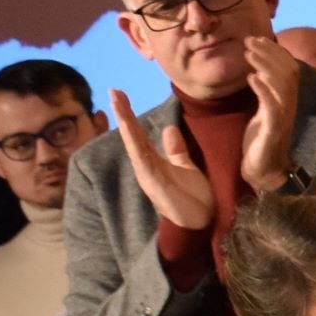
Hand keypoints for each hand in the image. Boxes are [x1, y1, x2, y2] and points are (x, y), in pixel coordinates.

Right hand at [111, 89, 214, 230]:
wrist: (202, 224)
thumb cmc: (195, 199)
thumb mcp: (186, 168)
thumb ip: (176, 150)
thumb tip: (168, 128)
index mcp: (154, 162)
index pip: (139, 134)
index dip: (129, 115)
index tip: (121, 95)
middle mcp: (146, 167)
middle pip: (131, 136)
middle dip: (123, 113)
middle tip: (114, 90)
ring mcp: (148, 175)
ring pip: (133, 144)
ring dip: (126, 123)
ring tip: (118, 102)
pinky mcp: (154, 184)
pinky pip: (143, 160)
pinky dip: (135, 145)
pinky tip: (129, 130)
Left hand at [240, 36, 302, 192]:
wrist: (263, 170)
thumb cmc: (260, 140)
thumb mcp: (263, 109)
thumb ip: (265, 90)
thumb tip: (260, 68)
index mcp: (287, 99)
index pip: (288, 68)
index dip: (275, 51)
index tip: (257, 38)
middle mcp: (289, 105)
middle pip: (286, 72)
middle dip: (269, 52)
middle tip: (249, 40)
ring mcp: (284, 117)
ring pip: (281, 85)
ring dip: (265, 65)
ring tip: (248, 53)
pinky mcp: (274, 129)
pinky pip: (272, 106)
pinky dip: (263, 90)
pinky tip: (252, 78)